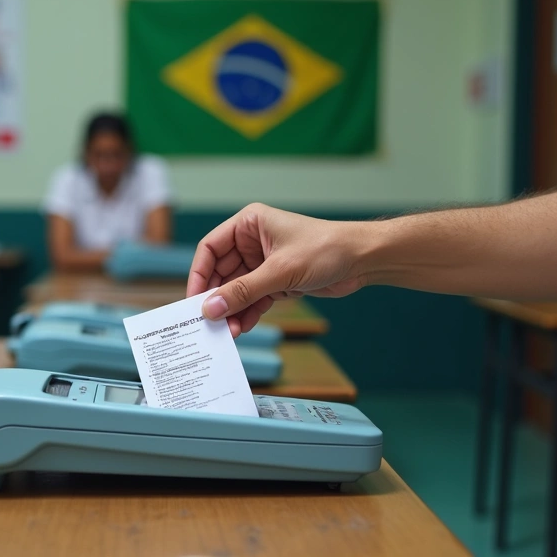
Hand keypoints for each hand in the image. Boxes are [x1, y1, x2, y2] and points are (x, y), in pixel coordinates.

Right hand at [187, 204, 367, 336]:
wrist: (363, 259)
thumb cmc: (325, 248)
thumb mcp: (280, 271)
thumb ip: (243, 291)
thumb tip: (211, 308)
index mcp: (249, 224)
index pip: (210, 248)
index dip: (198, 274)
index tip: (193, 300)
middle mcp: (253, 242)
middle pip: (221, 272)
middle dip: (217, 298)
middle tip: (209, 322)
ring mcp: (264, 263)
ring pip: (237, 290)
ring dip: (232, 310)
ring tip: (227, 332)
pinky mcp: (277, 281)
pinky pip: (253, 299)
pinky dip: (247, 313)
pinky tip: (242, 328)